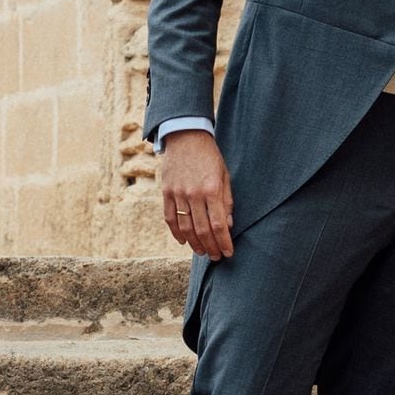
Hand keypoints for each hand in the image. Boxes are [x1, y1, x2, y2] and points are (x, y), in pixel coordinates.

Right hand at [161, 129, 235, 260]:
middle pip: (202, 229)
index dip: (224, 242)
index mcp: (212, 189)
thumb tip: (228, 225)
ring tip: (203, 252)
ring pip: (185, 227)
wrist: (186, 137)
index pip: (219, 224)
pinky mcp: (166, 192)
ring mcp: (178, 194)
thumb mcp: (225, 175)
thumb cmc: (210, 157)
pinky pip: (170, 218)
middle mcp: (194, 194)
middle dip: (211, 247)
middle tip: (216, 257)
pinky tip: (183, 241)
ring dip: (194, 243)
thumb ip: (226, 201)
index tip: (228, 253)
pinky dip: (176, 232)